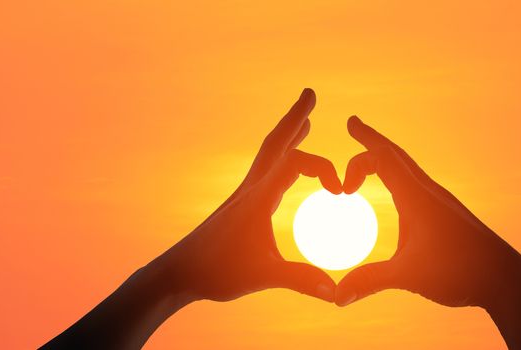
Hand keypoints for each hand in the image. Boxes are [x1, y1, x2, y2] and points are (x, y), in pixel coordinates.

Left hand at [151, 88, 341, 302]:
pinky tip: (286, 168)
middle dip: (295, 118)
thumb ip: (301, 280)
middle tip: (309, 94)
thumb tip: (335, 293)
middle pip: (276, 143)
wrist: (179, 272)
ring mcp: (244, 195)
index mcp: (258, 198)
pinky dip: (280, 159)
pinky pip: (265, 171)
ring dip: (287, 134)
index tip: (340, 191)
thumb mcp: (263, 276)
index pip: (294, 163)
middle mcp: (250, 189)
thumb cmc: (217, 272)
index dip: (322, 168)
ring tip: (303, 121)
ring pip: (268, 155)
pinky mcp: (240, 205)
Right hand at [335, 116, 520, 348]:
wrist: (506, 279)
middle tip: (354, 124)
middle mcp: (428, 192)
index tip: (341, 182)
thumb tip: (336, 297)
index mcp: (416, 196)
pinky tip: (397, 196)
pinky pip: (416, 184)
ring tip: (371, 159)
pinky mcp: (447, 215)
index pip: (383, 157)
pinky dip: (398, 177)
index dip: (359, 150)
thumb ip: (369, 281)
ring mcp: (440, 202)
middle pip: (395, 154)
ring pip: (408, 168)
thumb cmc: (459, 271)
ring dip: (385, 158)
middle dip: (371, 139)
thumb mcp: (408, 275)